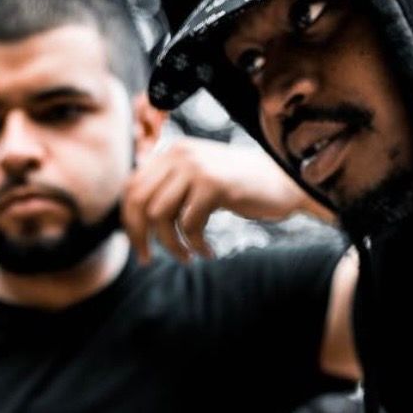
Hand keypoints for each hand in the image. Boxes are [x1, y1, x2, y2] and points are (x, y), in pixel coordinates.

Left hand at [121, 135, 321, 264]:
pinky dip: (196, 245)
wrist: (283, 182)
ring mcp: (197, 167)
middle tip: (148, 259)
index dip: (129, 222)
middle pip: (139, 202)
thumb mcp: (196, 183)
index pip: (130, 188)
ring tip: (187, 257)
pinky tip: (208, 252)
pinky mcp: (214, 184)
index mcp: (170, 153)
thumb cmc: (238, 189)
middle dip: (140, 237)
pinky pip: (189, 225)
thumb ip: (167, 191)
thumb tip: (133, 221)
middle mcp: (179, 154)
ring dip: (171, 245)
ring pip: (161, 216)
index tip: (139, 247)